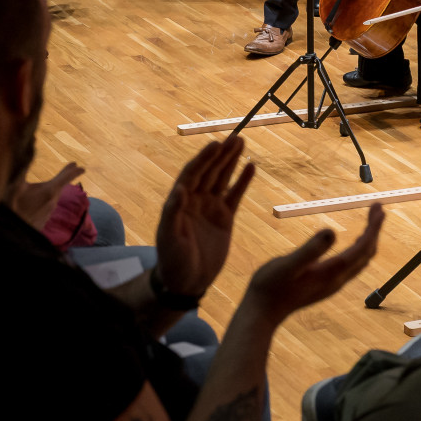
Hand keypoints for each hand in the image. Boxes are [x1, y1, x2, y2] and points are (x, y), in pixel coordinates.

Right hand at [6, 160, 86, 231]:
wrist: (7, 234)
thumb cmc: (10, 206)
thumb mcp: (15, 183)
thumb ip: (25, 163)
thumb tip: (32, 142)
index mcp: (49, 190)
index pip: (66, 178)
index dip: (73, 171)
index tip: (81, 167)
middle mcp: (52, 202)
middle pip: (60, 186)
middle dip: (65, 177)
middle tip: (72, 168)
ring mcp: (48, 214)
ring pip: (52, 198)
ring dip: (52, 190)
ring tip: (50, 185)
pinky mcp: (41, 222)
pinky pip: (45, 208)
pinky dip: (44, 202)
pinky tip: (35, 202)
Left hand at [154, 138, 255, 298]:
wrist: (187, 282)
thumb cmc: (173, 261)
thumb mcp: (169, 238)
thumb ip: (173, 213)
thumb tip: (180, 189)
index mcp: (180, 201)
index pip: (193, 173)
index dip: (204, 158)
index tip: (216, 144)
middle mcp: (196, 199)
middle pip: (210, 171)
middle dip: (221, 154)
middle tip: (235, 137)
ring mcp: (211, 207)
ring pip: (223, 178)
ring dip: (231, 161)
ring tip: (242, 142)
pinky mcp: (225, 218)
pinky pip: (235, 195)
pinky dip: (242, 182)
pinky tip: (251, 167)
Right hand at [242, 204, 383, 322]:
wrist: (261, 312)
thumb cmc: (270, 286)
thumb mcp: (287, 264)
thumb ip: (310, 249)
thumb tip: (332, 231)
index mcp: (331, 272)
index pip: (362, 248)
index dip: (373, 227)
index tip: (378, 207)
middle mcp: (337, 280)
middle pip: (367, 253)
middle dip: (375, 230)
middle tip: (377, 207)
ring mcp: (332, 284)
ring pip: (361, 260)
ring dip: (368, 239)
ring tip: (371, 219)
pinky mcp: (325, 284)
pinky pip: (352, 265)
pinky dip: (359, 249)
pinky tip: (353, 242)